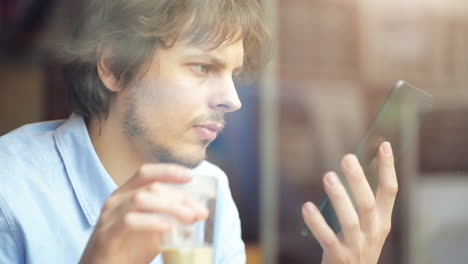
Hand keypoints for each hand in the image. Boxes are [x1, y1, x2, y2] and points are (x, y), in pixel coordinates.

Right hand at [80, 164, 208, 263]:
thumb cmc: (127, 249)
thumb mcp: (153, 230)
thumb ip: (170, 218)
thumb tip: (197, 212)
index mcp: (125, 194)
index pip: (146, 173)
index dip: (168, 171)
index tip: (191, 175)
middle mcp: (116, 200)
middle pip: (150, 188)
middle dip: (179, 198)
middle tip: (200, 211)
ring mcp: (109, 217)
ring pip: (141, 200)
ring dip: (170, 207)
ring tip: (189, 218)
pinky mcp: (106, 235)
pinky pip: (130, 221)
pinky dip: (152, 222)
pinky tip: (167, 229)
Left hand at [302, 142, 397, 263]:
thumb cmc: (358, 245)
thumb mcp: (368, 225)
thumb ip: (363, 203)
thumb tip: (351, 168)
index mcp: (382, 221)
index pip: (390, 191)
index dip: (388, 168)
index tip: (384, 145)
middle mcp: (373, 232)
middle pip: (367, 203)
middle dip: (358, 180)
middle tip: (347, 157)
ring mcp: (357, 246)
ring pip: (350, 220)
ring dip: (339, 197)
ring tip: (328, 176)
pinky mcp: (339, 257)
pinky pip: (328, 238)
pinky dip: (317, 223)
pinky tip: (307, 207)